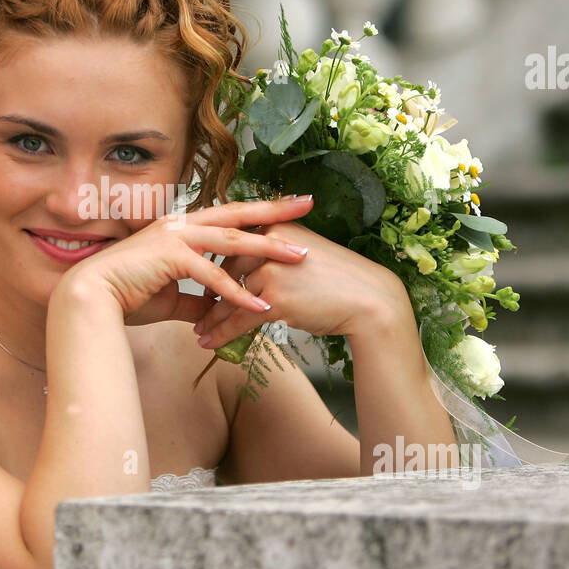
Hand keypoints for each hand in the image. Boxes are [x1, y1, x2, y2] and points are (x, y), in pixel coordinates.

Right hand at [56, 196, 318, 327]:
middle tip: (308, 203)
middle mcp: (181, 226)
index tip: (287, 209)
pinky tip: (261, 306)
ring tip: (300, 257)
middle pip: (238, 215)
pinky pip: (213, 276)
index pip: (228, 216)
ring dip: (268, 249)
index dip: (258, 212)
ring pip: (232, 241)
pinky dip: (239, 293)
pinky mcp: (171, 258)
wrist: (91, 298)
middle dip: (275, 210)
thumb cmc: (125, 295)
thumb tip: (213, 313)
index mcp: (181, 229)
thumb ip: (195, 301)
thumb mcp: (169, 298)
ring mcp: (176, 238)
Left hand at [191, 213, 412, 348]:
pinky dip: (221, 333)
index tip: (205, 278)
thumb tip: (251, 266)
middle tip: (198, 308)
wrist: (369, 299)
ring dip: (211, 317)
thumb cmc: (339, 278)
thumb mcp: (305, 251)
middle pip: (227, 271)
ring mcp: (271, 271)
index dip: (218, 265)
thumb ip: (276, 251)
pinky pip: (238, 319)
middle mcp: (270, 244)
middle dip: (210, 292)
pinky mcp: (275, 299)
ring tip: (199, 330)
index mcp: (276, 226)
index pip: (235, 244)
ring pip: (229, 298)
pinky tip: (209, 342)